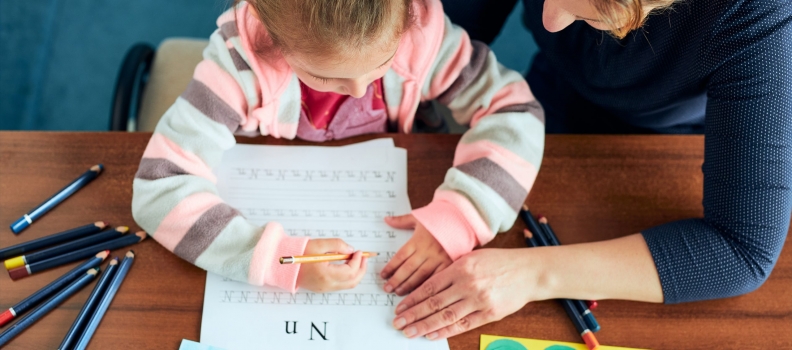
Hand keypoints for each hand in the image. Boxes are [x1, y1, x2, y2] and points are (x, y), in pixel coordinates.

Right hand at [296, 238, 367, 292]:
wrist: (283, 264)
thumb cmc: (298, 253)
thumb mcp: (318, 244)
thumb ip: (337, 245)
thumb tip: (350, 250)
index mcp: (325, 275)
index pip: (350, 271)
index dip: (357, 261)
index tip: (358, 252)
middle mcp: (326, 285)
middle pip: (352, 282)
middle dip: (361, 269)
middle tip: (363, 258)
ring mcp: (324, 288)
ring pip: (348, 285)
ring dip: (356, 273)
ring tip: (356, 260)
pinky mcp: (322, 288)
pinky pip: (340, 285)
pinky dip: (348, 276)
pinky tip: (347, 265)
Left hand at [380, 214, 452, 295]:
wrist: (462, 219)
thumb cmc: (439, 218)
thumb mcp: (419, 217)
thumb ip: (402, 221)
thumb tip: (387, 219)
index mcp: (418, 240)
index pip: (400, 256)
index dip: (390, 267)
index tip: (383, 275)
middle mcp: (427, 251)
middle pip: (408, 268)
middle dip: (396, 280)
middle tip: (387, 288)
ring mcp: (438, 259)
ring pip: (421, 275)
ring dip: (408, 285)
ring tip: (398, 292)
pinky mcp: (449, 264)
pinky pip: (436, 278)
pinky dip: (427, 286)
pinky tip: (419, 294)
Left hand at [391, 249, 535, 339]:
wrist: (528, 271)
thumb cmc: (500, 262)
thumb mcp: (472, 256)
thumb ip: (452, 269)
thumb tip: (429, 284)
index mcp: (460, 267)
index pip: (429, 287)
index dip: (412, 299)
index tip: (399, 307)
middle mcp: (467, 284)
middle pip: (433, 303)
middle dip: (413, 314)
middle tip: (398, 323)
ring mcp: (478, 300)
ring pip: (445, 316)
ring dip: (424, 326)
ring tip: (410, 332)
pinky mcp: (489, 313)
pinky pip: (463, 324)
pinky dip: (446, 331)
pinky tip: (432, 334)